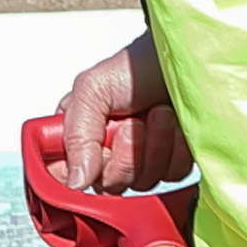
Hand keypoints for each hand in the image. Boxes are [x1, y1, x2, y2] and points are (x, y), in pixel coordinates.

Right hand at [49, 39, 187, 194]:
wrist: (183, 60)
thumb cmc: (136, 66)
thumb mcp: (93, 90)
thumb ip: (76, 136)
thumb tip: (76, 181)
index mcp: (79, 136)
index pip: (63, 176)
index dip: (78, 174)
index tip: (95, 153)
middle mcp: (107, 153)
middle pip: (108, 185)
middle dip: (126, 153)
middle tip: (132, 121)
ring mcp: (141, 161)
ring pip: (142, 182)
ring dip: (155, 144)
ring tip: (158, 113)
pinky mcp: (171, 163)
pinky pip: (172, 175)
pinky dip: (177, 148)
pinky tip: (176, 125)